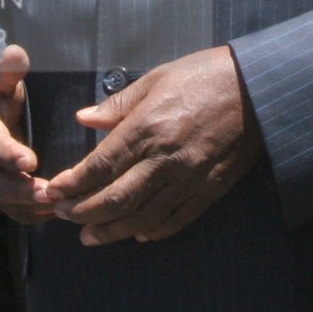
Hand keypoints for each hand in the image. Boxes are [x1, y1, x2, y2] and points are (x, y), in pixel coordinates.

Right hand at [0, 45, 53, 224]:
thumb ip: (6, 68)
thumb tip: (17, 54)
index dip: (6, 152)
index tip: (29, 160)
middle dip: (20, 189)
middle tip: (49, 193)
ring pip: (1, 199)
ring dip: (28, 206)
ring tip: (58, 206)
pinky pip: (10, 209)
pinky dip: (31, 214)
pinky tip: (57, 213)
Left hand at [51, 46, 263, 243]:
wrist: (259, 88)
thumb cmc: (205, 76)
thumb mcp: (156, 79)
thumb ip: (117, 104)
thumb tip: (84, 119)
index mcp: (147, 127)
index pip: (100, 166)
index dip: (72, 184)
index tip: (53, 192)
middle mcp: (165, 158)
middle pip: (115, 198)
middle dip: (83, 212)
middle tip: (62, 216)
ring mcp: (188, 177)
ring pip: (142, 217)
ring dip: (111, 230)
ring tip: (89, 236)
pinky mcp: (210, 189)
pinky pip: (176, 219)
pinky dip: (153, 231)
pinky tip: (137, 234)